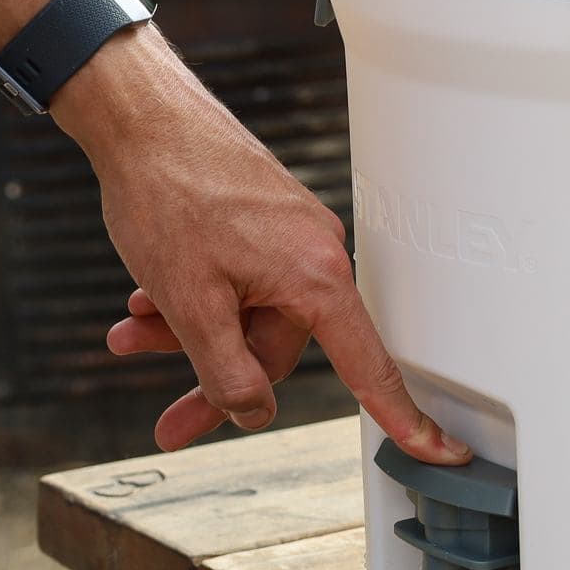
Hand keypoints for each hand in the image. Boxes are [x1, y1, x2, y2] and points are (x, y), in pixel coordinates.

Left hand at [54, 31, 470, 462]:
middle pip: (275, 349)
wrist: (140, 118)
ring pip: (242, 316)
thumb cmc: (166, 193)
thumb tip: (251, 413)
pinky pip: (233, 282)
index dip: (400, 414)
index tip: (439, 451)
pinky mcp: (258, 222)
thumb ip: (224, 372)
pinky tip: (143, 299)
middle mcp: (312, 253)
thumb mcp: (191, 304)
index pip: (366, 365)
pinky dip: (190, 298)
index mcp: (314, 276)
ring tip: (130, 335)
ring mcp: (286, 235)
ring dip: (187, 335)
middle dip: (213, 378)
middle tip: (169, 420)